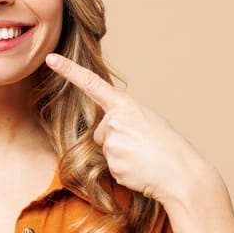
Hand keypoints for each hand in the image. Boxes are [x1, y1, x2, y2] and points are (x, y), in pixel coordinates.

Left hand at [45, 53, 215, 206]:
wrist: (182, 173)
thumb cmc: (168, 146)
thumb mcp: (148, 120)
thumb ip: (124, 117)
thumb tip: (107, 129)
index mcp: (126, 105)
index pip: (92, 84)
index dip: (69, 70)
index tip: (51, 59)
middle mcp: (115, 121)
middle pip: (100, 132)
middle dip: (116, 140)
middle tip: (142, 146)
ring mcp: (112, 143)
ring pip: (105, 150)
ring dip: (121, 156)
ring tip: (144, 157)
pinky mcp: (112, 165)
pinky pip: (110, 168)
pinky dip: (124, 171)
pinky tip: (140, 169)